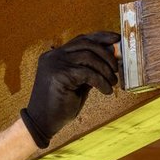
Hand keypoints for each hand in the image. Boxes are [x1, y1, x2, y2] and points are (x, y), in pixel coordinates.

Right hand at [19, 31, 119, 148]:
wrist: (42, 122)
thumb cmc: (60, 105)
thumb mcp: (78, 83)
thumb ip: (89, 69)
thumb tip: (111, 58)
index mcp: (56, 54)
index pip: (81, 39)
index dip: (101, 37)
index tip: (116, 39)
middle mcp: (54, 55)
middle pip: (86, 43)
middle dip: (106, 54)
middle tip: (117, 68)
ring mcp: (55, 63)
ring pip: (89, 57)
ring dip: (105, 69)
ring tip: (112, 82)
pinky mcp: (60, 74)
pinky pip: (88, 73)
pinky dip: (101, 82)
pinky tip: (106, 91)